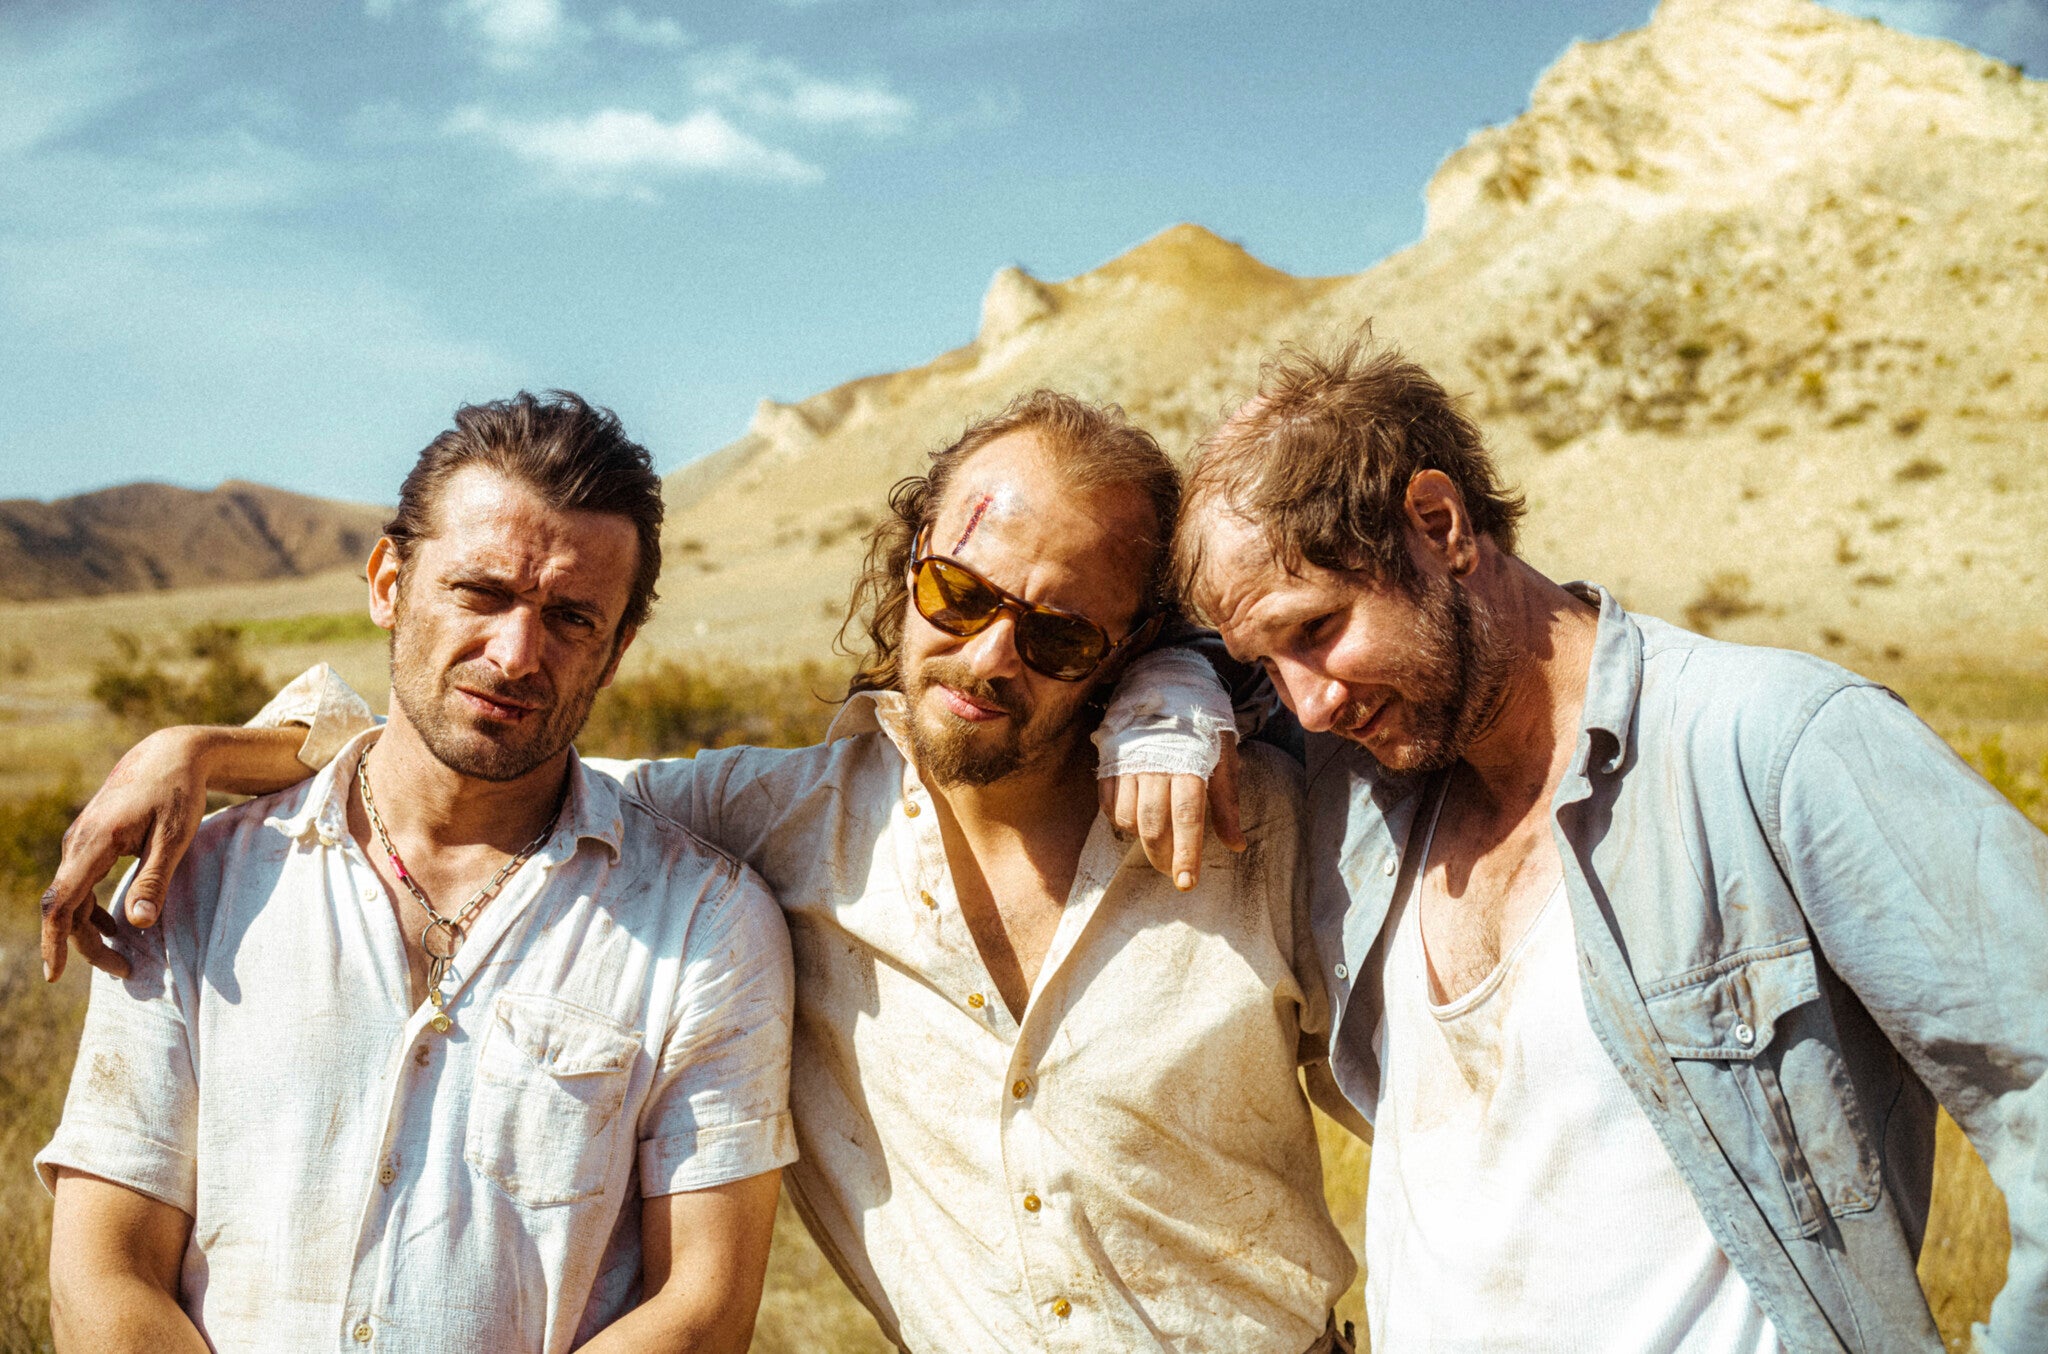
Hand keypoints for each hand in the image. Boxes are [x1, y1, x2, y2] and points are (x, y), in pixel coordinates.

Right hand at [40, 728, 209, 982]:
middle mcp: (78, 843)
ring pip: (73, 896)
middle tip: (124, 971)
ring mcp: (81, 841)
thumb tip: (138, 924)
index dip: (54, 941)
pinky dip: (92, 908)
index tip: (54, 975)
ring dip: (90, 929)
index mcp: (94, 843)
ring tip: (123, 957)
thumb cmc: (177, 793)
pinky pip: (81, 882)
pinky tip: (114, 925)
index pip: (61, 902)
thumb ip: (155, 880)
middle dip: (86, 945)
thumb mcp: (174, 838)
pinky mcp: (90, 840)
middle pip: (66, 906)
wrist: (170, 754)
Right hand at [1099, 733, 1244, 890]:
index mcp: (1189, 765)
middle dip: (1163, 857)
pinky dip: (1120, 820)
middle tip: (1173, 871)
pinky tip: (1135, 819)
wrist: (1166, 681)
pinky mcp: (1110, 763)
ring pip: (1128, 819)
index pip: (1187, 819)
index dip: (1187, 854)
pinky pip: (1108, 805)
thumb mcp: (1223, 756)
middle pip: (1153, 827)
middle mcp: (1156, 766)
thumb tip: (1236, 845)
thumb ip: (1227, 802)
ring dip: (1141, 839)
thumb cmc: (1201, 725)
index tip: (1186, 883)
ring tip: (1157, 839)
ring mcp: (1129, 765)